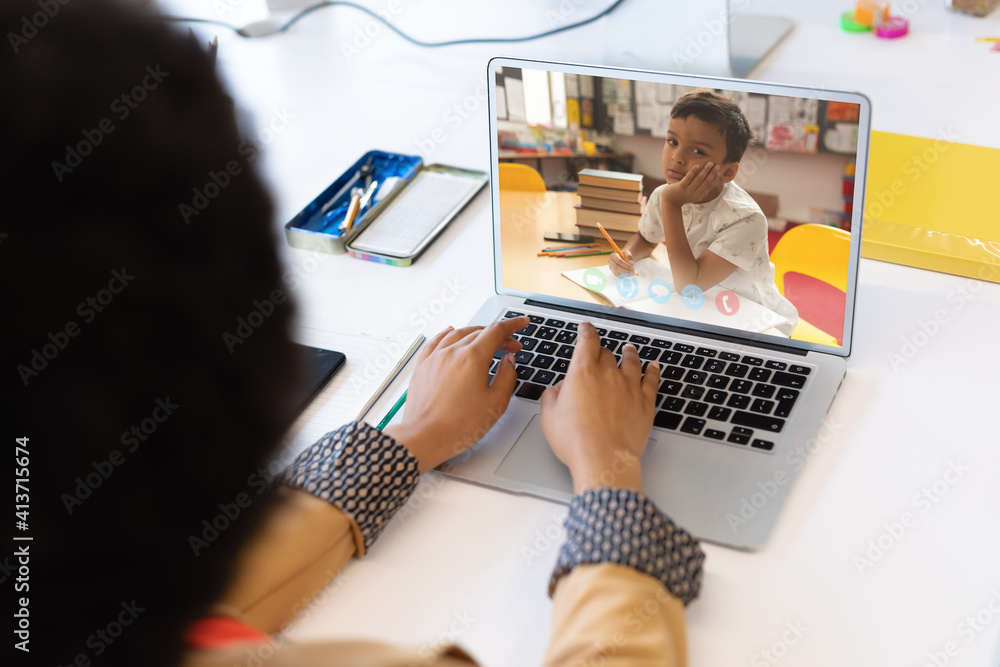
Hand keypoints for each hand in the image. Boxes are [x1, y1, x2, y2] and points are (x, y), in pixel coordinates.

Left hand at [384, 316, 527, 472]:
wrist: (425, 437)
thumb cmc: (458, 425)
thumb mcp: (495, 403)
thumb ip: (507, 377)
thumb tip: (508, 361)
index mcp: (472, 358)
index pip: (497, 331)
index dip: (513, 325)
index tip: (522, 323)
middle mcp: (452, 352)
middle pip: (479, 332)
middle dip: (499, 335)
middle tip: (511, 345)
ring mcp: (435, 357)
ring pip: (458, 333)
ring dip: (476, 333)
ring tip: (487, 340)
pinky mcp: (423, 366)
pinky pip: (436, 341)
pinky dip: (448, 333)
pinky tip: (450, 331)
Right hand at [539, 322, 659, 493]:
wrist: (604, 459)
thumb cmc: (576, 441)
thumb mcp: (549, 416)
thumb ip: (553, 396)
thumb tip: (560, 388)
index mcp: (582, 373)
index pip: (587, 341)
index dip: (586, 331)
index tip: (585, 328)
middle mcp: (608, 374)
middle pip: (607, 353)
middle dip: (602, 351)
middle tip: (600, 353)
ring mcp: (629, 387)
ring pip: (632, 361)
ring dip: (629, 353)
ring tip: (629, 349)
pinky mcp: (645, 402)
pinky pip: (652, 380)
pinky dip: (652, 370)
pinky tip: (653, 366)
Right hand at [608, 249, 636, 276]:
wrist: (622, 257)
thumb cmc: (624, 254)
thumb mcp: (627, 252)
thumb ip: (629, 256)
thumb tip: (631, 263)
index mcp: (613, 255)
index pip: (619, 261)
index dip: (626, 265)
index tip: (632, 267)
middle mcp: (610, 262)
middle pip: (616, 268)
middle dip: (625, 271)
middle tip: (632, 272)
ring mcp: (611, 267)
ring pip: (617, 273)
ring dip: (625, 274)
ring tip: (631, 273)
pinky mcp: (613, 271)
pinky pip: (618, 276)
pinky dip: (624, 276)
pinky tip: (628, 274)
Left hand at [662, 162, 721, 207]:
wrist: (669, 202)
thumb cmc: (682, 196)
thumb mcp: (693, 195)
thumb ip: (700, 190)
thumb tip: (710, 183)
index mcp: (699, 196)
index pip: (709, 186)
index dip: (715, 178)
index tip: (720, 171)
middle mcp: (695, 194)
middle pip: (706, 182)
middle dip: (712, 173)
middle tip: (717, 165)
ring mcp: (688, 191)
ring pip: (699, 179)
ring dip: (705, 170)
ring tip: (710, 163)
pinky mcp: (681, 187)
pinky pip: (688, 178)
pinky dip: (693, 171)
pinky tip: (697, 165)